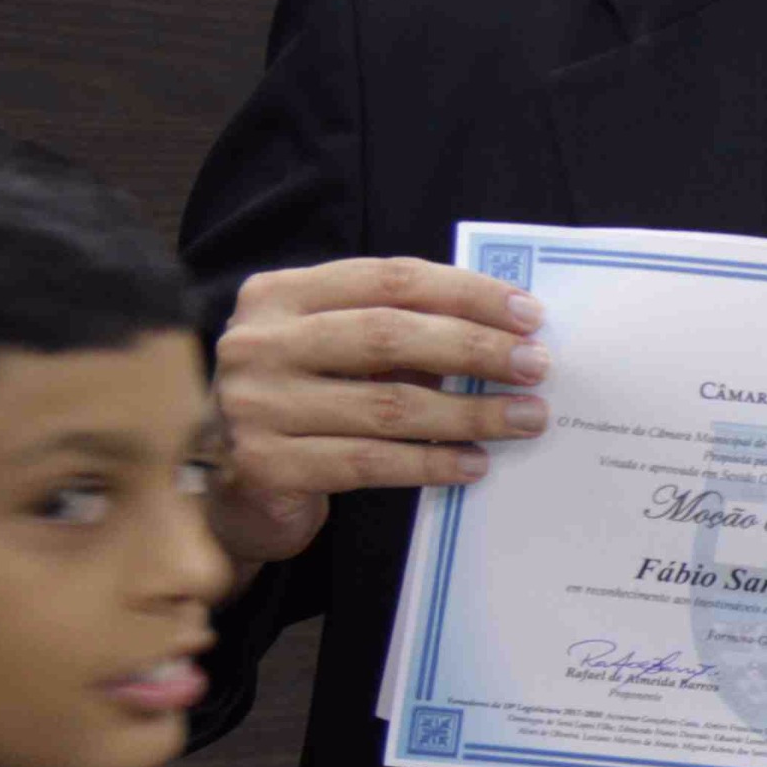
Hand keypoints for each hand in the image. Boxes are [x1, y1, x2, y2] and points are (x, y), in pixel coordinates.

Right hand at [207, 257, 550, 565]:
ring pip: (387, 405)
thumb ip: (395, 328)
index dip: (465, 292)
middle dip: (476, 348)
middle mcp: (258, 343)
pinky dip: (430, 463)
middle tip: (536, 365)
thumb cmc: (304, 402)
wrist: (230, 489)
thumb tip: (506, 330)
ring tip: (525, 418)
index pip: (389, 277)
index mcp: (279, 294)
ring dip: (469, 413)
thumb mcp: (336, 349)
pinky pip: (369, 462)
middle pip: (390, 335)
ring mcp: (255, 406)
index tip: (529, 314)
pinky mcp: (265, 467)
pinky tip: (474, 464)